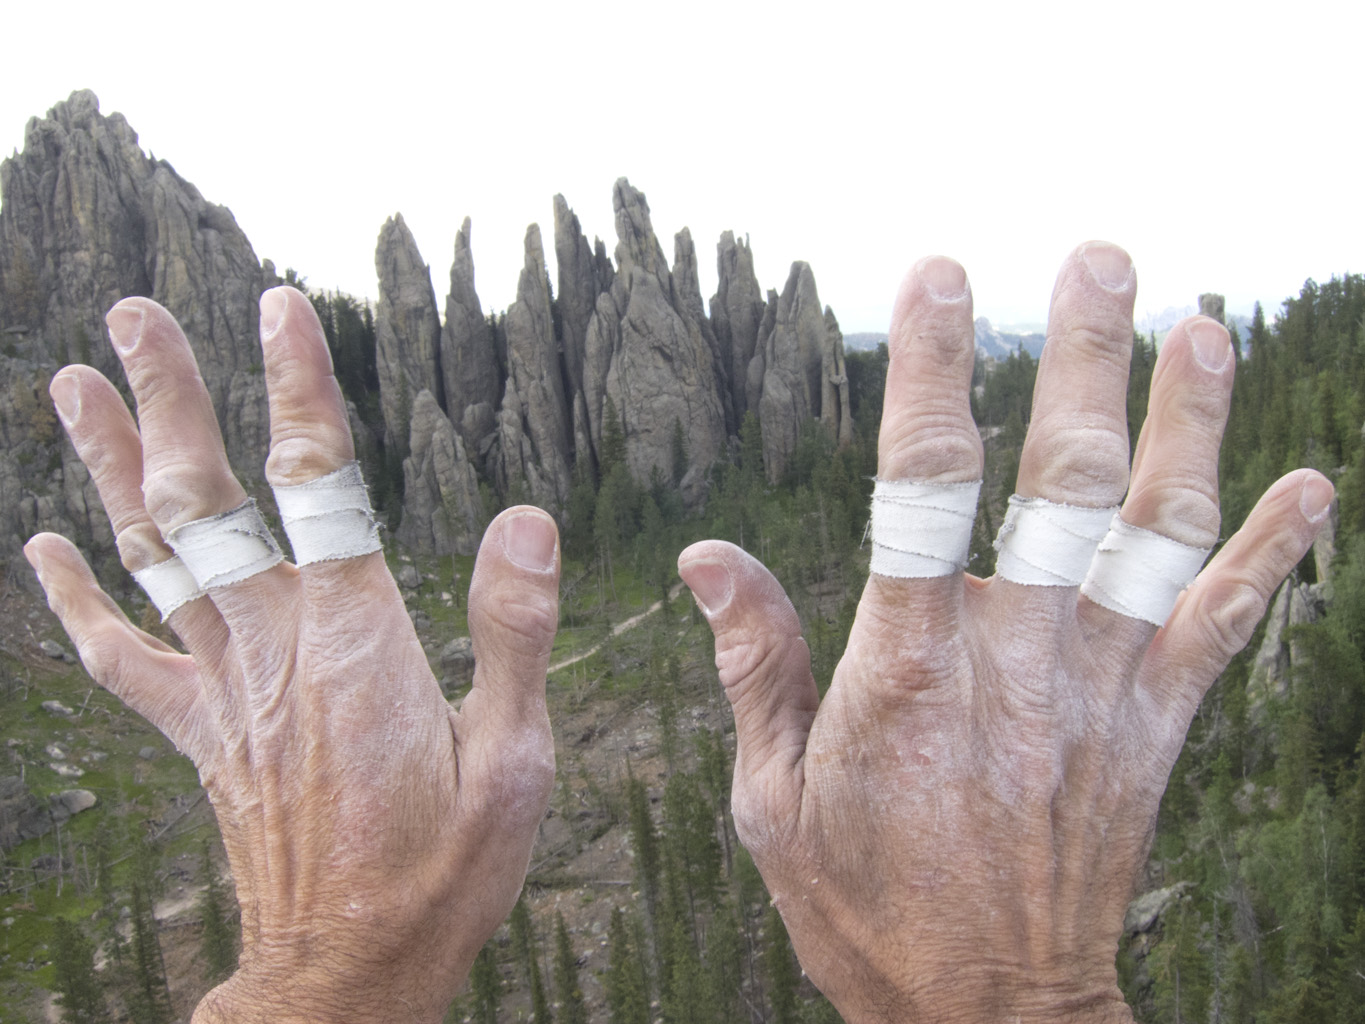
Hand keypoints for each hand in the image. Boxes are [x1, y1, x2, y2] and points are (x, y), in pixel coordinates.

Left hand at [25, 288, 559, 1023]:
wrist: (346, 972)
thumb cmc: (442, 869)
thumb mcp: (515, 758)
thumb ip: (513, 631)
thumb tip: (526, 516)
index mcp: (356, 642)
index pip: (320, 486)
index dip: (298, 389)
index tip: (281, 306)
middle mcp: (273, 650)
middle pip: (204, 503)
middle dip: (167, 400)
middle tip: (131, 315)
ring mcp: (223, 692)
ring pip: (150, 558)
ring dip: (110, 465)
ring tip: (72, 383)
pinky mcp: (201, 735)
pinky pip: (120, 658)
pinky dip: (75, 598)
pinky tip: (41, 545)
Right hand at [678, 244, 1332, 1022]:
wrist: (995, 1014)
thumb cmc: (869, 906)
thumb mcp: (772, 801)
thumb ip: (753, 666)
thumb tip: (707, 554)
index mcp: (909, 667)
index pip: (923, 485)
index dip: (931, 370)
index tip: (937, 277)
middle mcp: (1018, 658)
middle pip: (1063, 478)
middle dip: (1082, 357)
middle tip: (1099, 256)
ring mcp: (1101, 690)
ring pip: (1156, 531)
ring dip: (1189, 422)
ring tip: (1204, 325)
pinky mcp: (1157, 729)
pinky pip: (1225, 626)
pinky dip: (1273, 552)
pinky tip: (1314, 481)